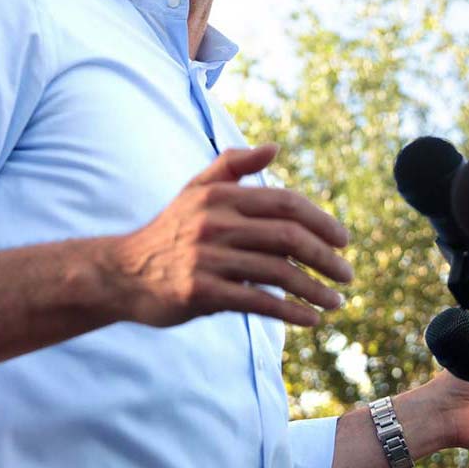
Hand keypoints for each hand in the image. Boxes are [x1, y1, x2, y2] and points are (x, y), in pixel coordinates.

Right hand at [106, 144, 353, 328]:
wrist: (120, 273)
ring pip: (278, 273)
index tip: (344, 242)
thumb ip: (232, 166)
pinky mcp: (199, 291)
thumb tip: (274, 147)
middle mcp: (213, 223)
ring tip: (335, 303)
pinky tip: (309, 319)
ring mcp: (206, 258)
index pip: (287, 204)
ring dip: (315, 290)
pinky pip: (257, 302)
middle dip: (326, 258)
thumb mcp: (194, 192)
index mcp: (219, 197)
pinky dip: (290, 312)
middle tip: (348, 276)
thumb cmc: (168, 232)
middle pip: (289, 237)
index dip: (322, 222)